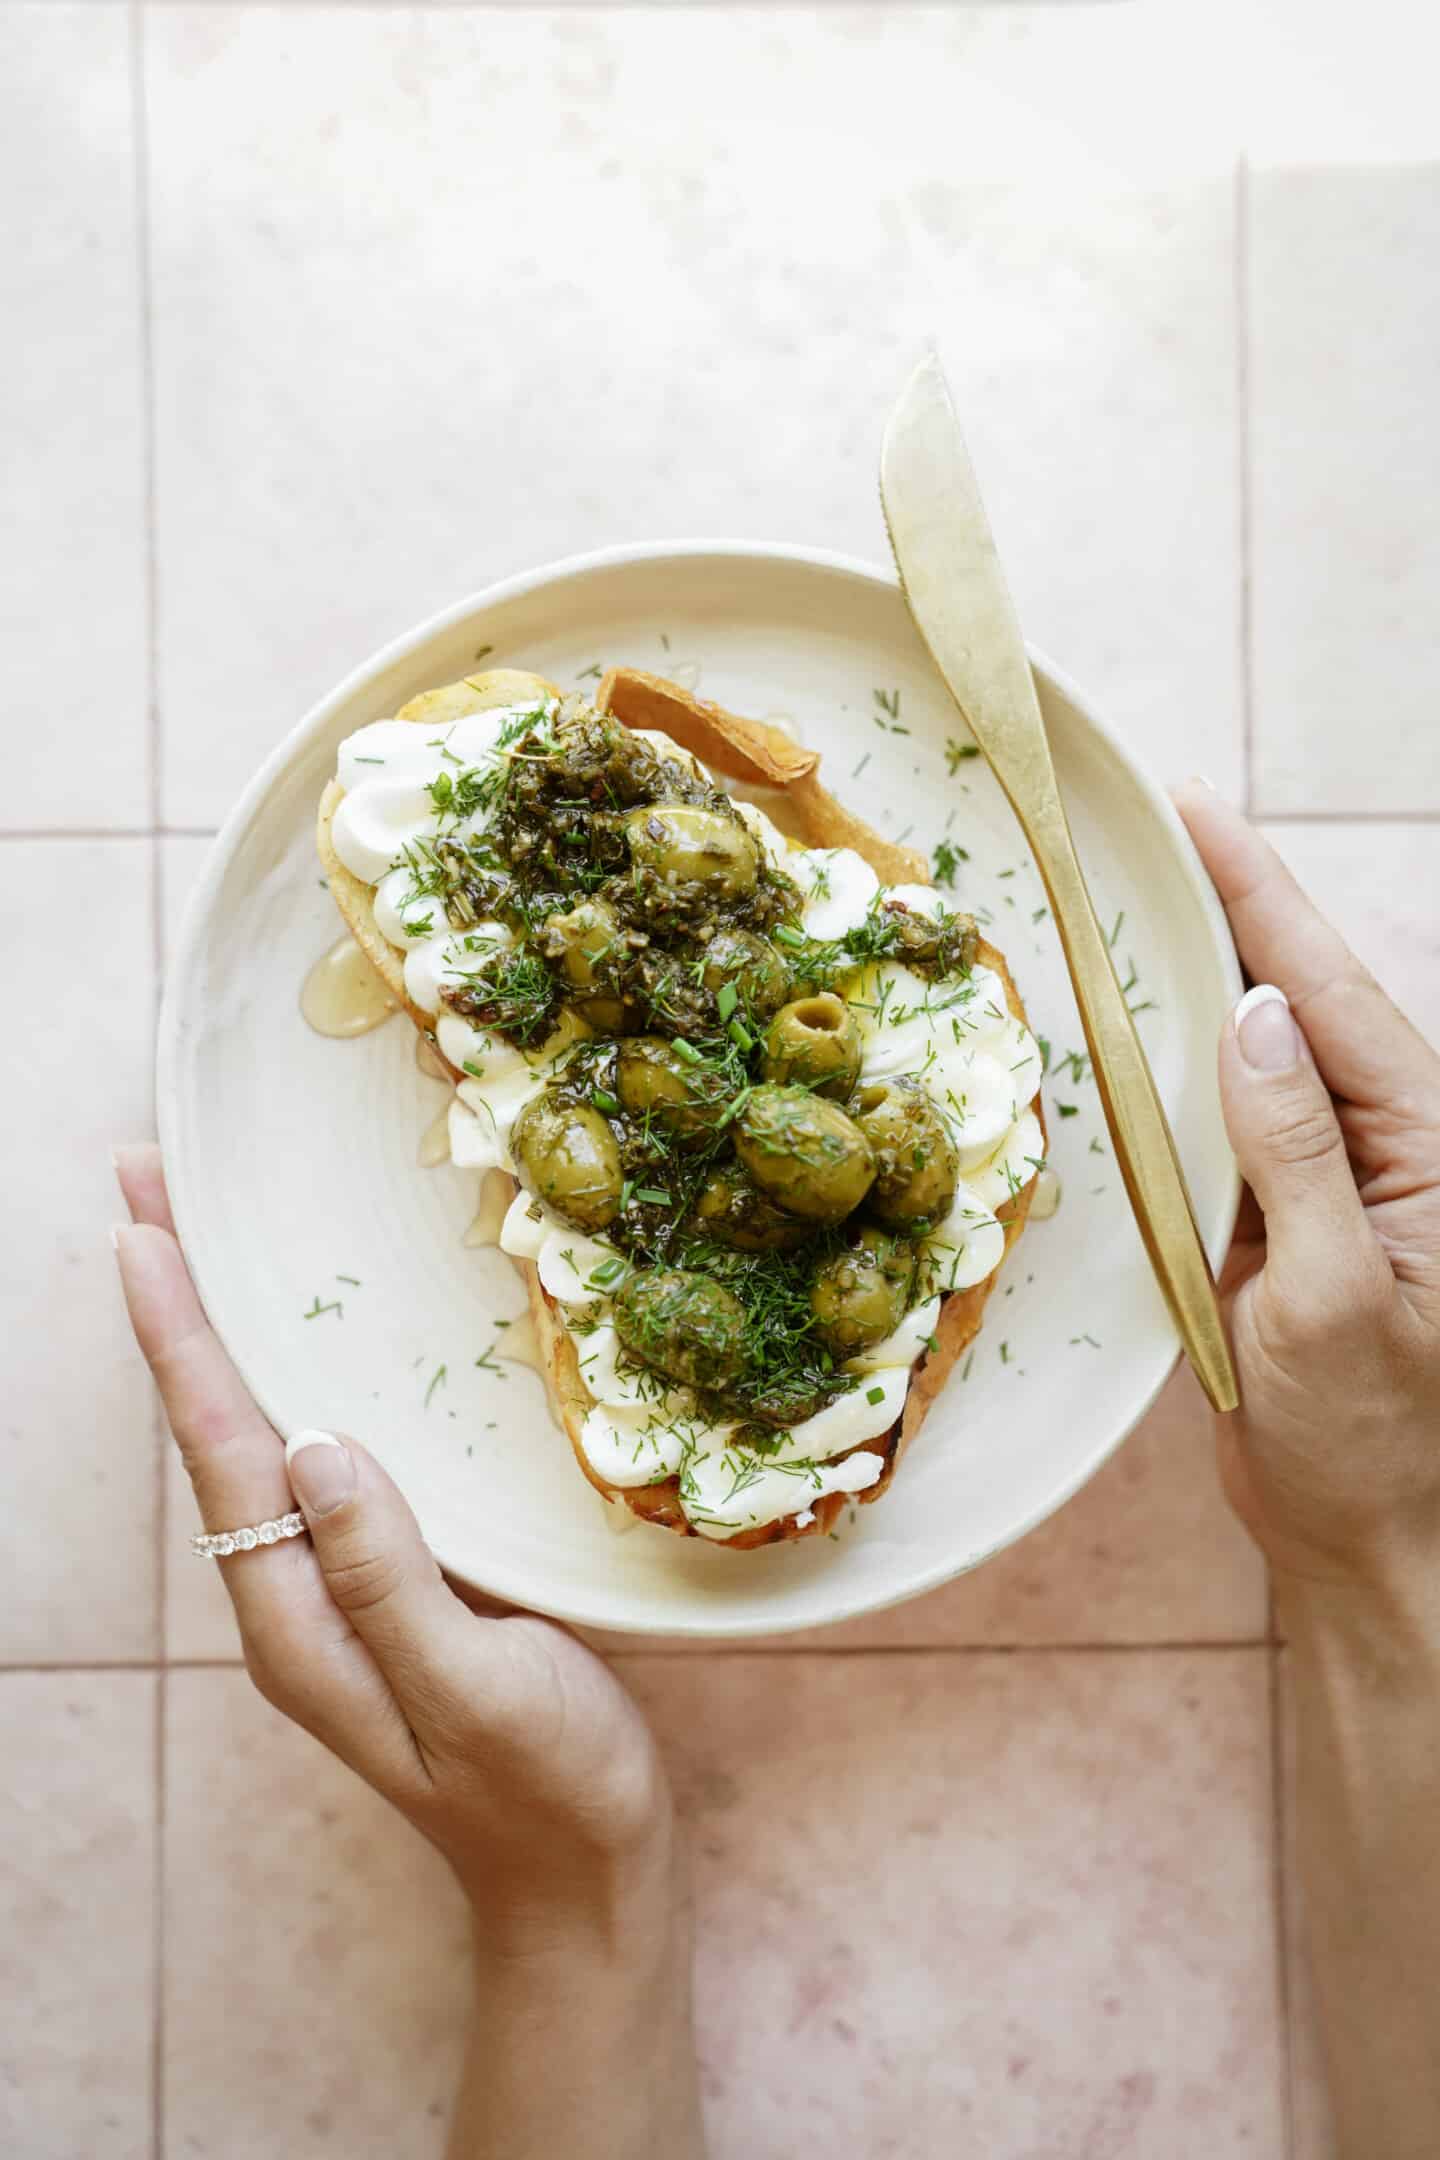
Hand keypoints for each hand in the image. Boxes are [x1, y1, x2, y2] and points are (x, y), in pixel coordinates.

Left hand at [112, 1142, 704, 2158]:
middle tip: (150, 1185)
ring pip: (258, 1439)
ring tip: (199, 1236)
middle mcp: (292, 1600)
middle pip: (214, 1430)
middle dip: (177, 1307)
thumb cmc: (548, 1794)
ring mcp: (336, 1592)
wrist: (583, 1884)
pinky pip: (317, 1462)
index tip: (140, 1233)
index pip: (221, 1454)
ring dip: (224, 1332)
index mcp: (296, 1624)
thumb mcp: (476, 1691)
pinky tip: (308, 1341)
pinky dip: (293, 1377)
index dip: (180, 1339)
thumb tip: (315, 1444)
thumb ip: (390, 1577)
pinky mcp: (384, 1585)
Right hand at [1173, 784, 1439, 1592]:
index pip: (1331, 994)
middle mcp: (1387, 1146)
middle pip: (1302, 996)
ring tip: (1144, 889)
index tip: (1196, 810)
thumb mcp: (1333, 1303)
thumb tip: (1254, 1017)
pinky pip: (1228, 1119)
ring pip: (1261, 1050)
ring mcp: (1335, 1180)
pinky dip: (1180, 1062)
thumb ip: (1300, 1156)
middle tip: (1160, 819)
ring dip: (1203, 971)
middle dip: (1234, 903)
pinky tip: (1142, 1020)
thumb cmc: (1371, 1446)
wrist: (1368, 1548)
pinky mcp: (1285, 1221)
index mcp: (1430, 1150)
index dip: (1260, 894)